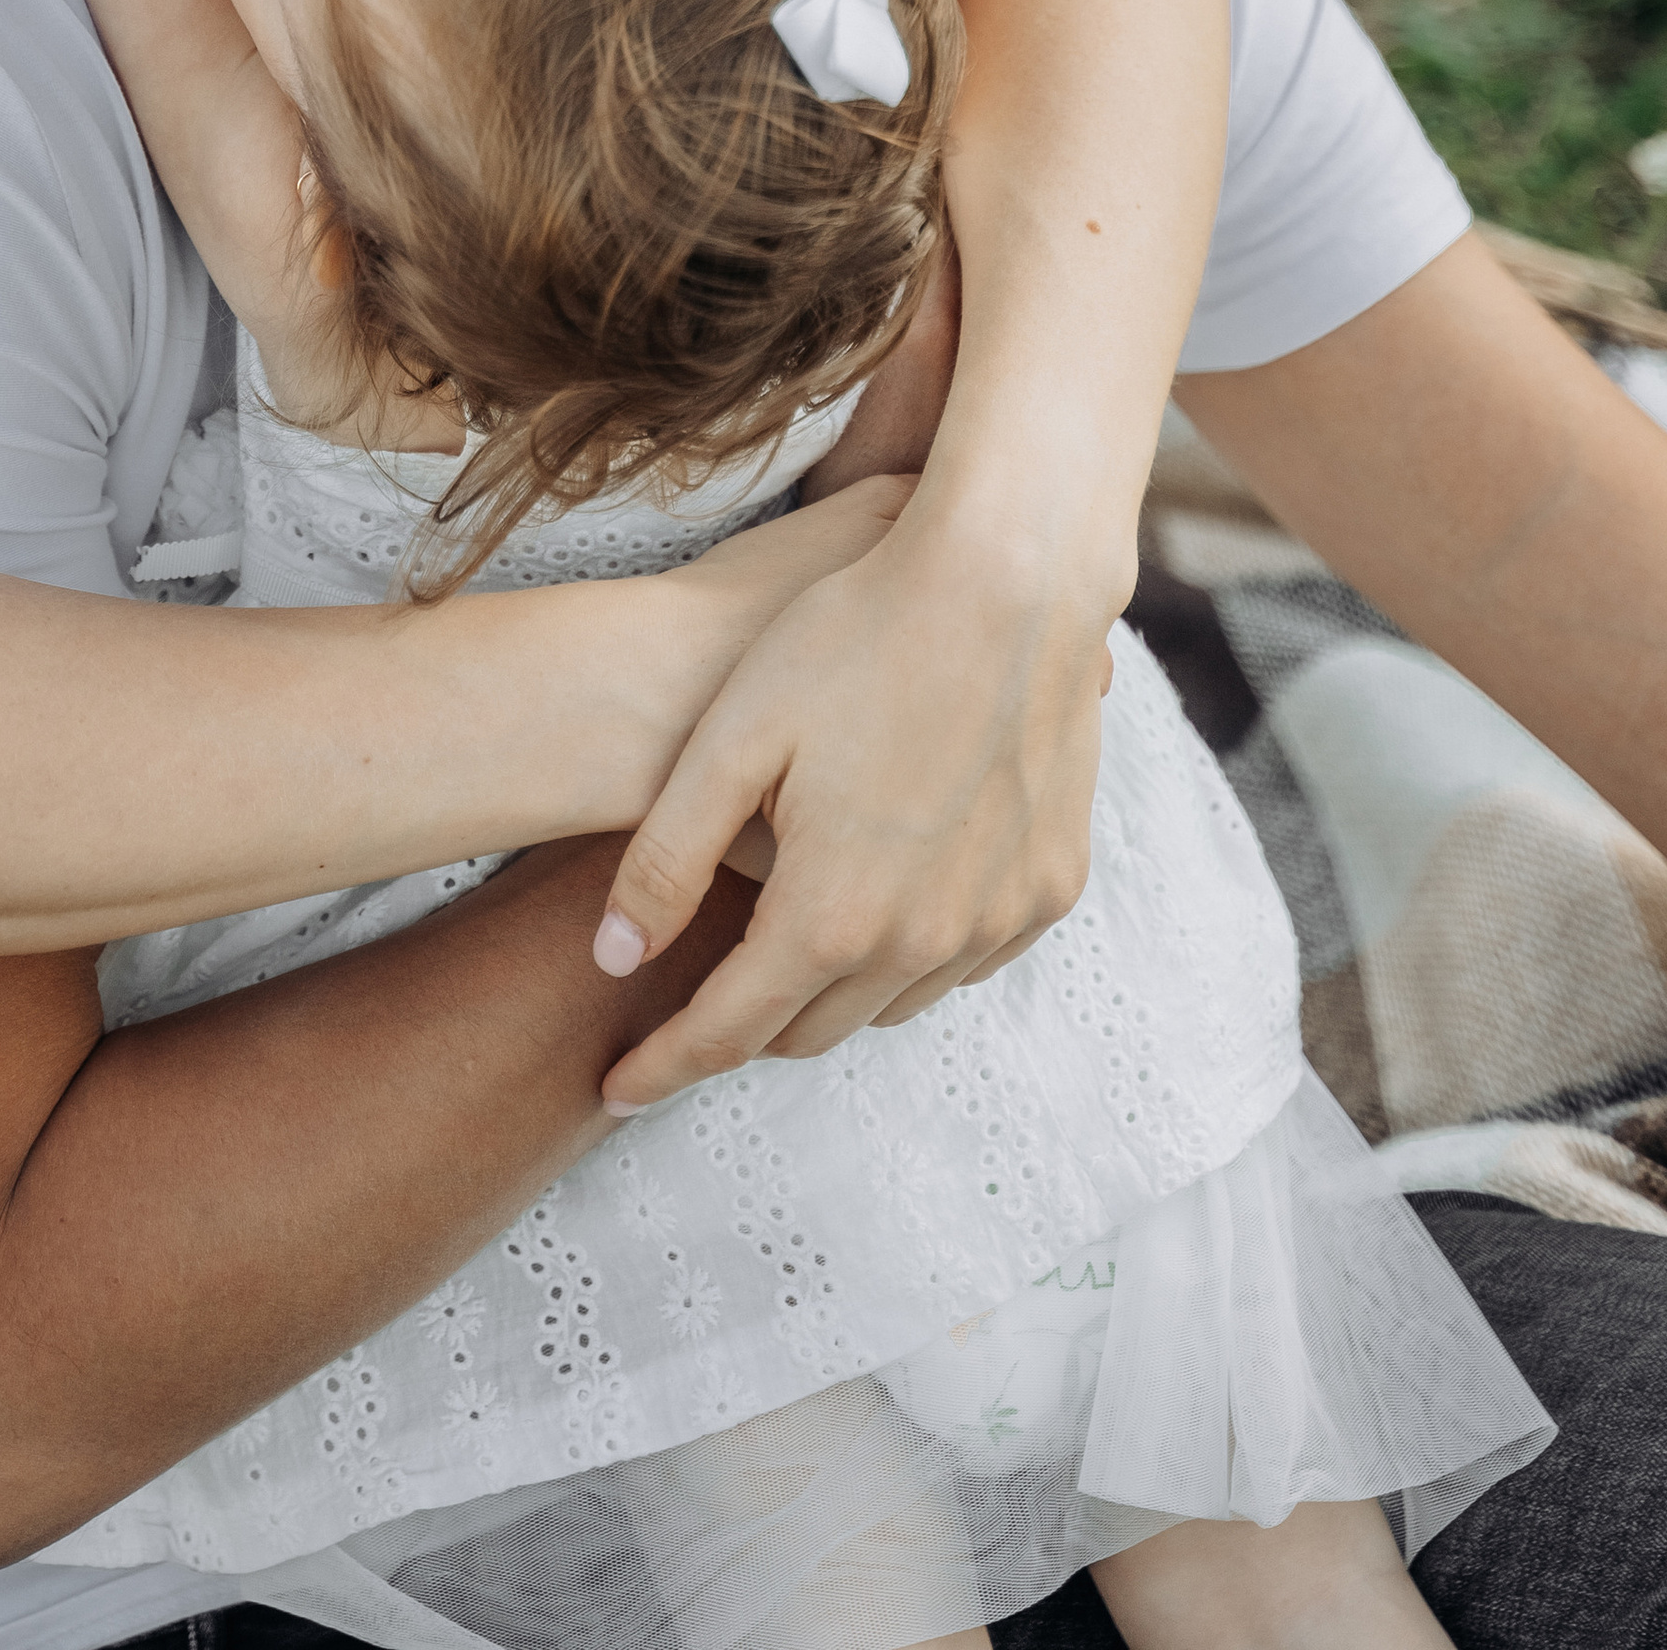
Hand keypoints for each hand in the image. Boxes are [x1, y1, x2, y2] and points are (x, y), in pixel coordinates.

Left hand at [592, 486, 1119, 1107]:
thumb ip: (666, 859)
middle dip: (743, 1029)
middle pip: (809, 1029)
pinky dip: (914, 954)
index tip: (615, 1089)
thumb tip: (614, 961)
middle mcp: (922, 942)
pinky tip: (883, 905)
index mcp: (830, 914)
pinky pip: (966, 958)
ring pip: (890, 1002)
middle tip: (691, 1009)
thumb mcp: (730, 737)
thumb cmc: (853, 635)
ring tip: (782, 952)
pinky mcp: (1052, 885)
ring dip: (830, 992)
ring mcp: (997, 919)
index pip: (728, 1031)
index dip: (664, 1066)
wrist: (1010, 577)